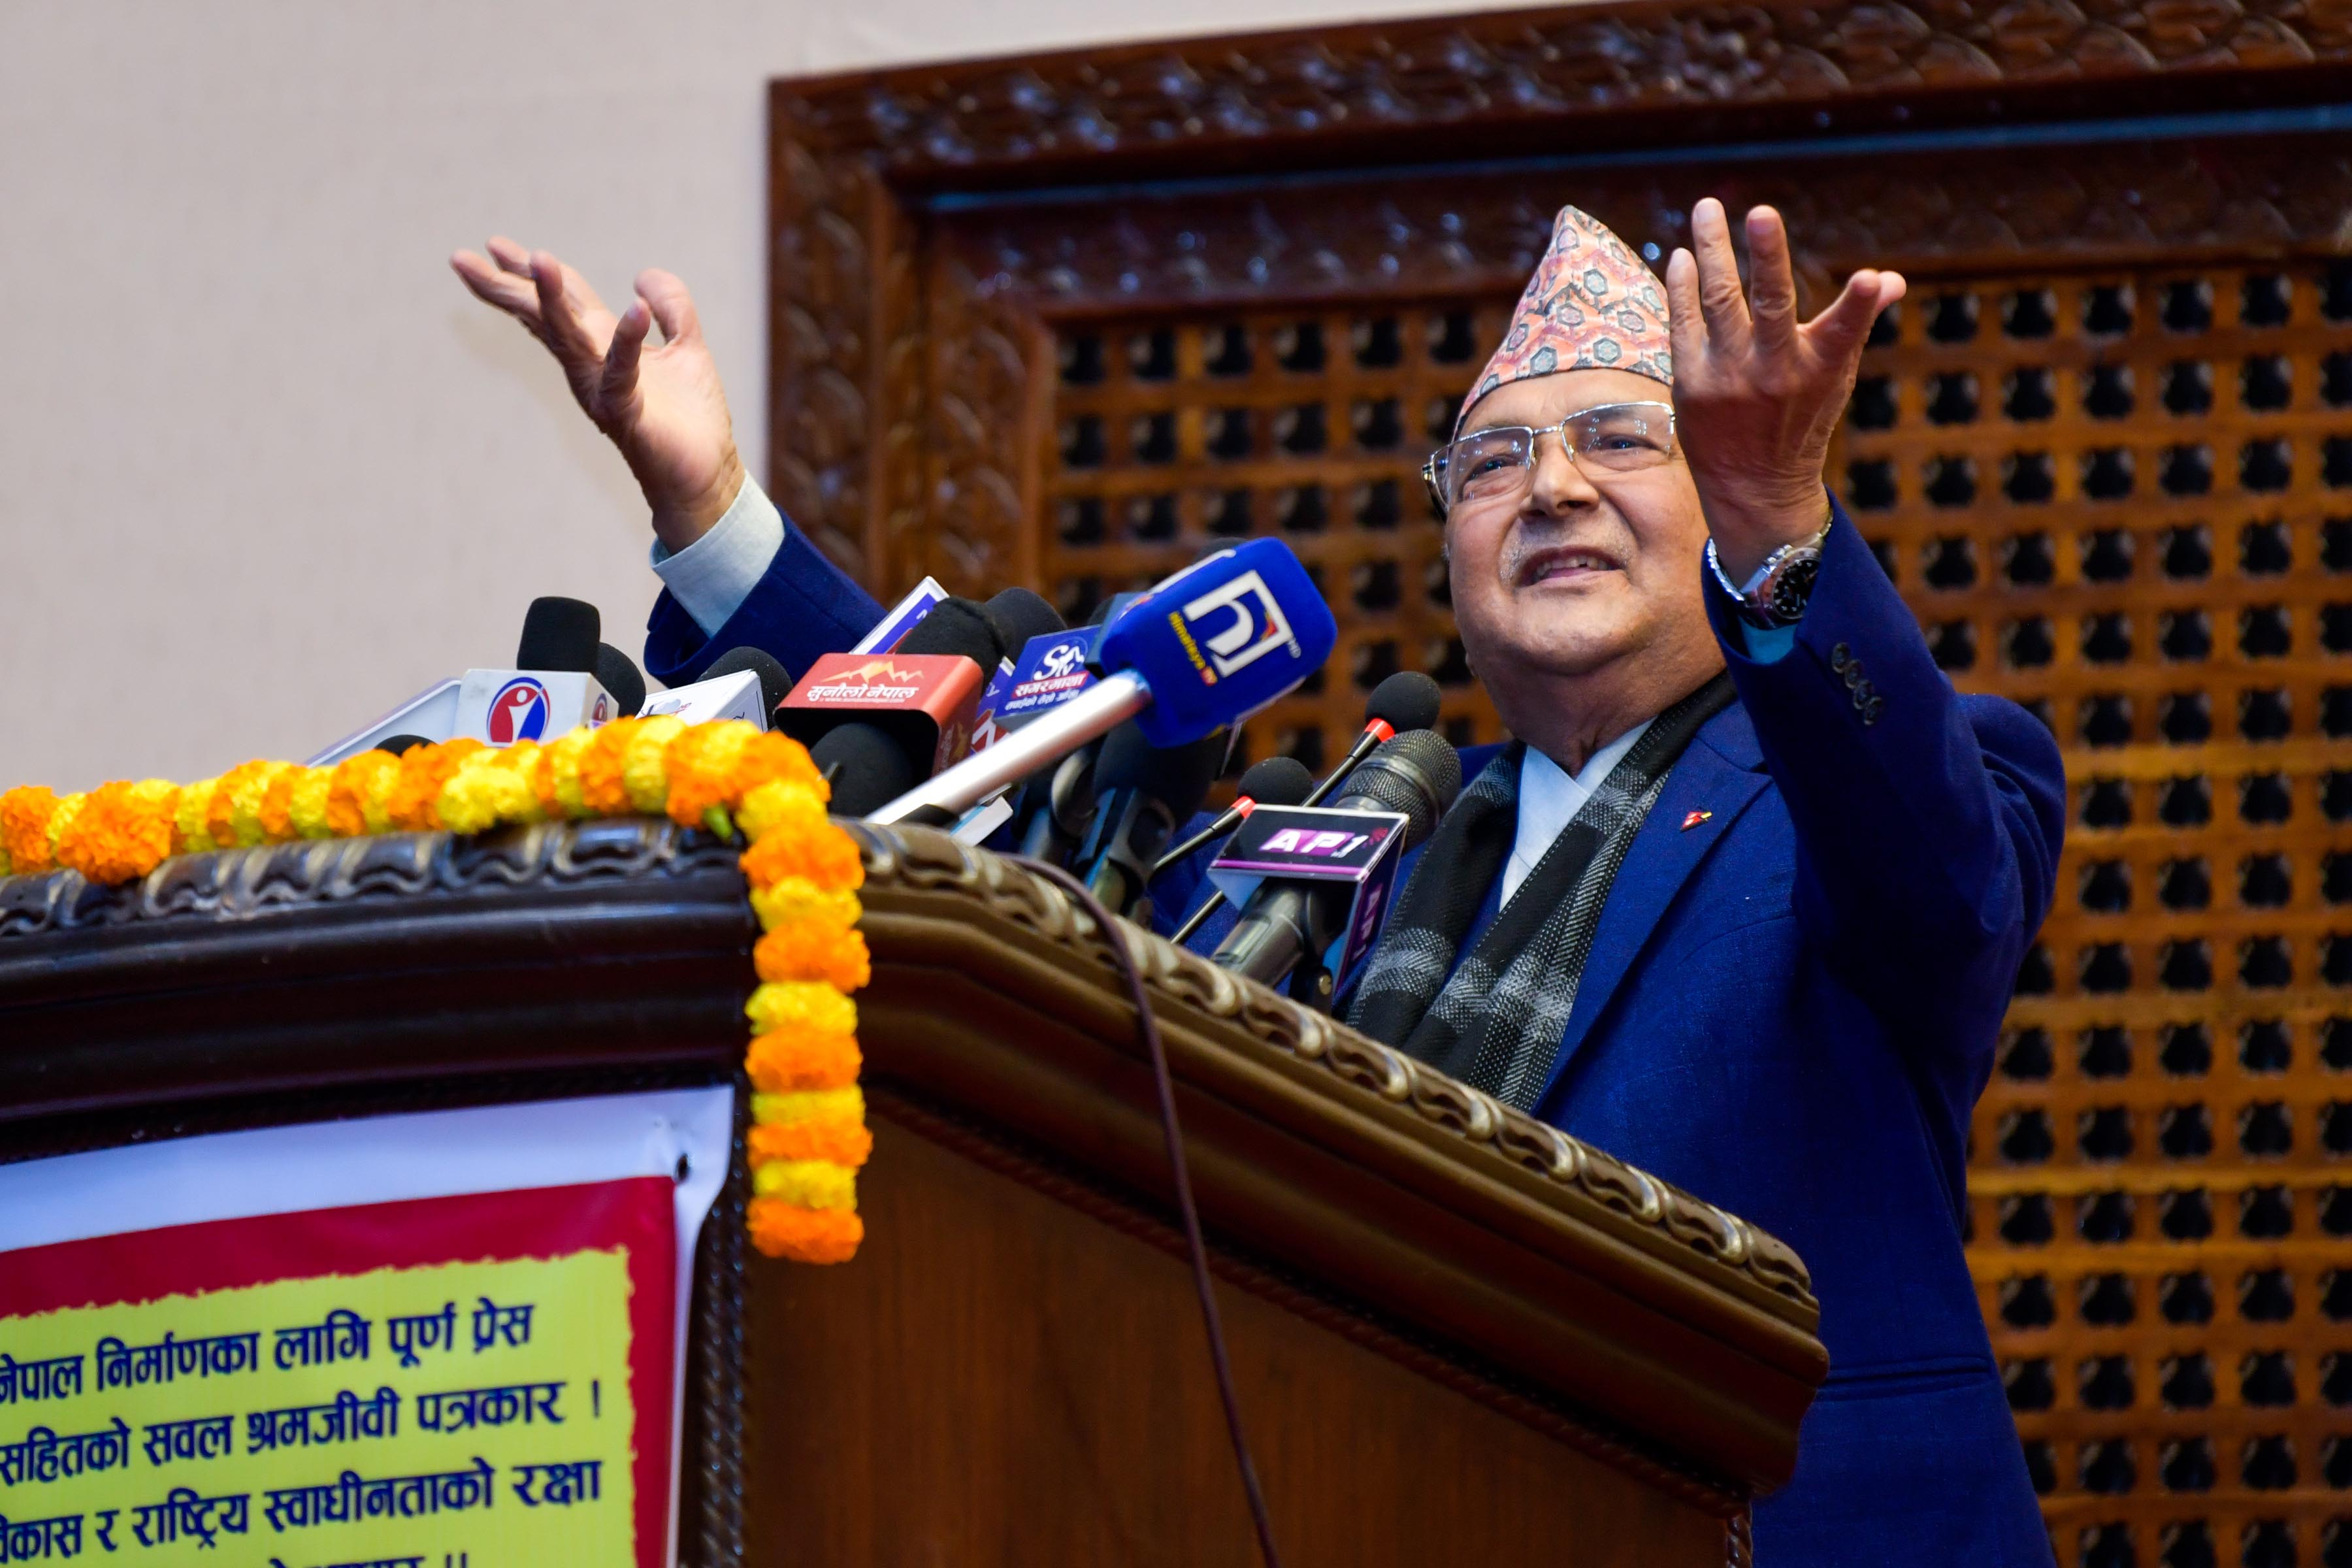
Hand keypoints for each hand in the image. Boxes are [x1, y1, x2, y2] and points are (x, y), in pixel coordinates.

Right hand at [452, 238, 744, 551]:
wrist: (707, 474)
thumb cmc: (691, 418)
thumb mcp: (687, 348)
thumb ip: (673, 309)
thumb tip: (643, 275)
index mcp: (601, 347)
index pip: (560, 303)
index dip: (531, 273)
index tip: (494, 246)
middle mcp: (591, 366)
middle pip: (543, 318)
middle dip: (505, 288)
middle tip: (462, 258)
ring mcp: (602, 389)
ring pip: (569, 338)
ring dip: (553, 298)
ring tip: (539, 259)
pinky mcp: (627, 412)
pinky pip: (622, 371)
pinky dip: (628, 340)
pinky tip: (635, 308)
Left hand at [1664, 200, 1904, 580]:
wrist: (1754, 487)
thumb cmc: (1802, 419)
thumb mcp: (1836, 375)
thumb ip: (1856, 322)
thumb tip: (1891, 280)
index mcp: (1821, 367)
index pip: (1846, 330)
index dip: (1859, 304)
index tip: (1871, 277)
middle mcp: (1775, 371)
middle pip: (1770, 305)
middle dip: (1768, 257)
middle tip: (1762, 211)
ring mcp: (1729, 377)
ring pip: (1718, 303)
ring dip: (1712, 251)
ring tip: (1707, 208)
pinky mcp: (1691, 383)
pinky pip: (1683, 324)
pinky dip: (1682, 288)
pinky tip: (1683, 258)